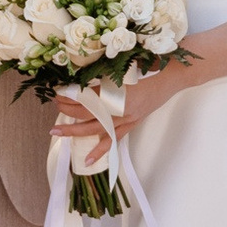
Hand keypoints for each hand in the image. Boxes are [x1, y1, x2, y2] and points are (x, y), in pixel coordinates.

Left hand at [46, 67, 185, 151]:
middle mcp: (121, 108)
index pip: (87, 97)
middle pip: (88, 114)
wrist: (172, 79)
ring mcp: (127, 119)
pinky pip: (114, 140)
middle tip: (54, 105)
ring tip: (58, 132)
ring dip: (75, 131)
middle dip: (68, 112)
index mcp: (119, 92)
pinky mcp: (132, 123)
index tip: (57, 92)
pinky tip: (88, 161)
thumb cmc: (152, 67)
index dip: (71, 96)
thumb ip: (105, 72)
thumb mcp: (126, 66)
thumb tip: (81, 74)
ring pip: (97, 129)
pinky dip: (100, 150)